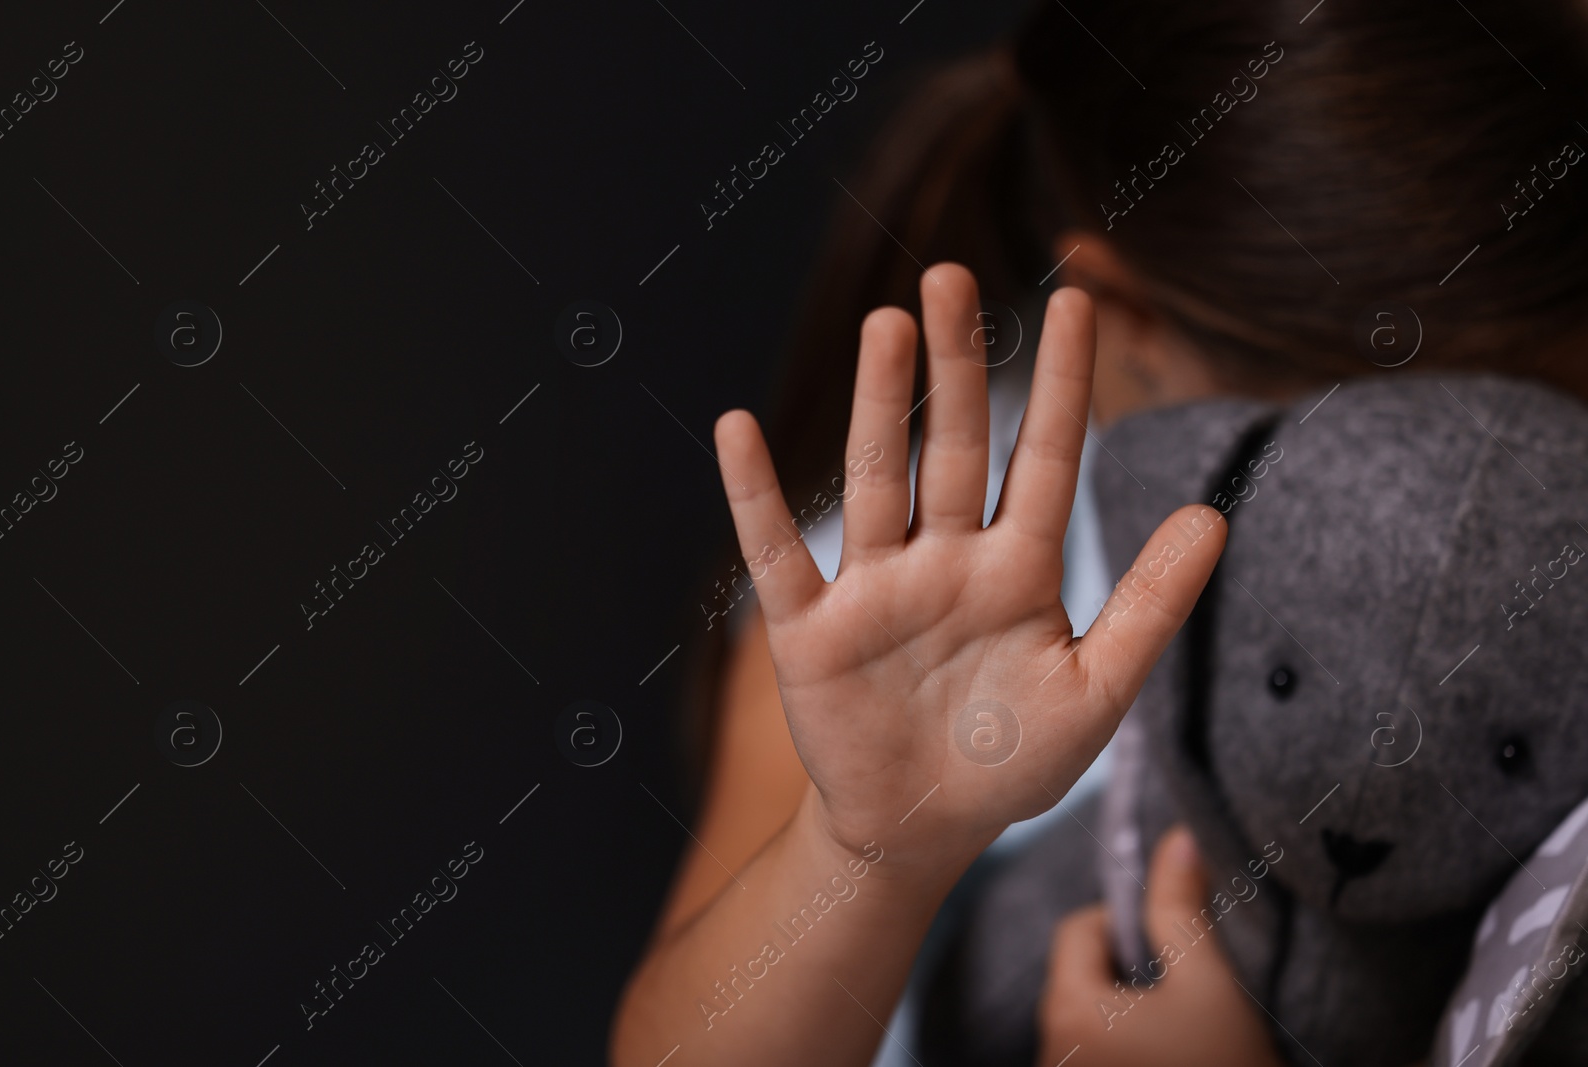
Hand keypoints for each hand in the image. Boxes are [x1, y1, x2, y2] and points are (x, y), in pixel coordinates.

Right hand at [713, 264, 1225, 873]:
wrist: (920, 830)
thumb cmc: (1012, 762)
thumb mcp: (1097, 693)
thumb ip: (1150, 607)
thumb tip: (1216, 515)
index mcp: (1019, 571)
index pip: (1044, 459)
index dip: (1062, 384)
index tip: (1076, 302)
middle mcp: (945, 561)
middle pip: (950, 447)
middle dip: (954, 366)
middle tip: (951, 277)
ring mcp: (874, 589)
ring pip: (877, 481)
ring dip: (876, 406)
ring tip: (885, 326)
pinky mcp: (810, 629)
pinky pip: (778, 554)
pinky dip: (755, 496)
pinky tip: (737, 429)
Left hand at [1038, 827, 1283, 1066]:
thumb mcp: (1212, 985)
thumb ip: (1183, 908)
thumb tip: (1178, 837)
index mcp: (1069, 1012)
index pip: (1078, 930)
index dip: (1127, 922)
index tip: (1178, 947)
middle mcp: (1050, 1053)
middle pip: (1079, 979)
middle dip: (1129, 972)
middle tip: (1186, 992)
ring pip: (1090, 1023)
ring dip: (1130, 1016)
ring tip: (1187, 1035)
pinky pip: (1097, 1056)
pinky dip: (1130, 1050)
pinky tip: (1181, 1058)